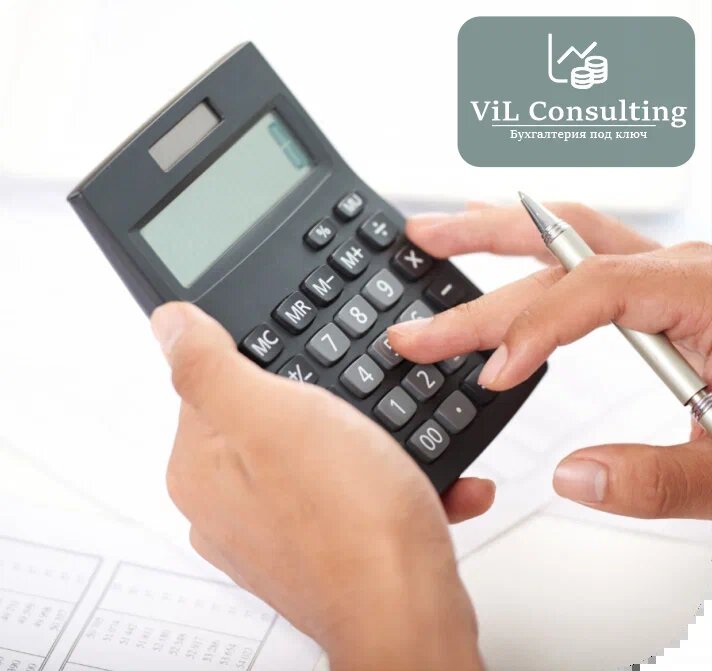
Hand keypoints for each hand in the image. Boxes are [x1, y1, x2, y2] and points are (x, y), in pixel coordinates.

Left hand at [151, 303, 485, 670]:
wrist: (410, 613)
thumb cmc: (348, 521)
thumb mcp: (273, 415)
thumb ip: (209, 365)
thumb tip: (168, 323)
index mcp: (200, 467)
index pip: (215, 381)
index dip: (269, 361)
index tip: (311, 368)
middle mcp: (228, 503)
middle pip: (272, 416)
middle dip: (328, 402)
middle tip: (363, 409)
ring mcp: (275, 528)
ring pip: (322, 451)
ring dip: (370, 440)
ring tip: (401, 444)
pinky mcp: (320, 546)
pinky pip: (353, 491)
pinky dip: (387, 478)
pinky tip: (420, 477)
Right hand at [388, 202, 711, 519]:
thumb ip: (660, 479)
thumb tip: (573, 476)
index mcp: (704, 292)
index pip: (591, 292)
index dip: (531, 329)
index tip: (489, 374)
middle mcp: (680, 268)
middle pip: (560, 251)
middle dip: (480, 270)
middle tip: (419, 276)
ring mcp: (668, 272)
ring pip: (569, 230)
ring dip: (498, 230)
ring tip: (439, 232)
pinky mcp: (659, 287)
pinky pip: (583, 250)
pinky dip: (531, 246)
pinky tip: (502, 249)